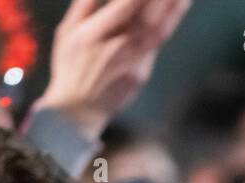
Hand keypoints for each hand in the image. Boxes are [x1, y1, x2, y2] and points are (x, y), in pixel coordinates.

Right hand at [36, 0, 190, 139]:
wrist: (78, 110)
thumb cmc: (71, 65)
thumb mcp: (67, 32)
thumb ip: (85, 4)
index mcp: (92, 36)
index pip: (124, 7)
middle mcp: (115, 50)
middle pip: (147, 19)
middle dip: (163, 0)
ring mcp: (131, 64)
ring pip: (158, 31)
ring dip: (175, 9)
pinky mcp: (141, 74)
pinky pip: (157, 43)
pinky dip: (169, 22)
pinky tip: (177, 6)